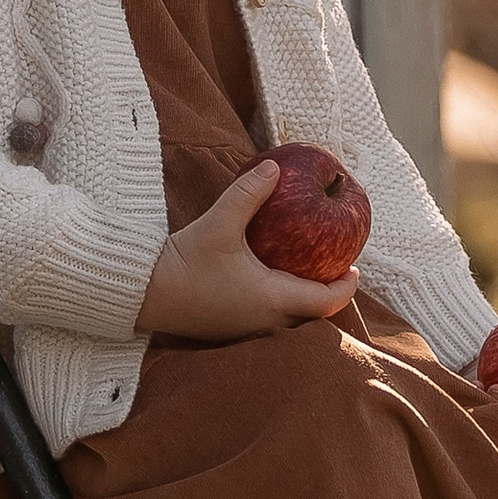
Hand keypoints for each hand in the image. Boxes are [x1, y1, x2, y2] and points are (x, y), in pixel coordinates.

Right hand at [138, 159, 356, 342]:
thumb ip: (249, 194)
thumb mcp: (220, 223)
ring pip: (288, 320)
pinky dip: (279, 302)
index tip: (355, 268)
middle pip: (310, 315)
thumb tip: (275, 168)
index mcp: (271, 300)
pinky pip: (268, 320)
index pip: (324, 302)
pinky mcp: (229, 329)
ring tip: (306, 271)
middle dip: (326, 293)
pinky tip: (270, 280)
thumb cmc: (184, 262)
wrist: (143, 293)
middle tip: (334, 265)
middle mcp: (264, 322)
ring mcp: (246, 330)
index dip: (345, 287)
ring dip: (302, 299)